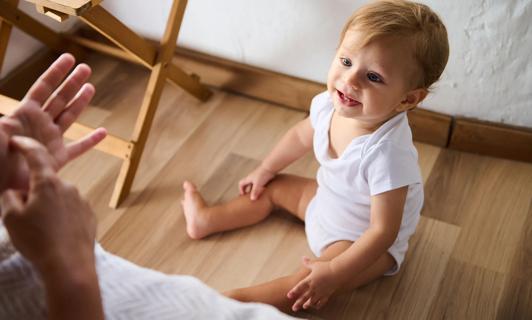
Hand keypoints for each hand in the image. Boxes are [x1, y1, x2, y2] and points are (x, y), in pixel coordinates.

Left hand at [0, 53, 105, 190]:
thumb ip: (0, 127)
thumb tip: (3, 119)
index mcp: (23, 115)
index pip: (43, 88)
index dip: (56, 73)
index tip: (68, 58)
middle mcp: (39, 125)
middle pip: (59, 98)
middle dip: (72, 82)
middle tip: (86, 68)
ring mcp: (49, 140)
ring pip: (69, 117)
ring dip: (80, 103)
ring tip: (91, 88)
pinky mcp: (56, 159)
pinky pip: (77, 148)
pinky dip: (91, 141)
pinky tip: (103, 133)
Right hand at [0, 136, 96, 273]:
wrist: (70, 265)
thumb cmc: (38, 241)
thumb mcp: (12, 218)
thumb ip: (10, 197)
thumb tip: (16, 191)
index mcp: (48, 184)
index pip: (36, 156)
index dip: (25, 146)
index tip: (18, 141)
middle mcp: (68, 187)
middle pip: (46, 182)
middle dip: (34, 192)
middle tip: (24, 214)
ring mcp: (82, 201)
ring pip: (59, 197)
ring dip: (49, 206)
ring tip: (40, 230)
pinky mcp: (90, 215)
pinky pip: (71, 210)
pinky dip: (62, 217)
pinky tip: (56, 234)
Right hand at [238, 165, 275, 199]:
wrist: (271, 167)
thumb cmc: (263, 175)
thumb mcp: (258, 184)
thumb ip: (255, 191)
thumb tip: (252, 199)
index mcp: (248, 178)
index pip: (241, 184)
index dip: (241, 190)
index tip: (244, 195)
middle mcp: (252, 177)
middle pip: (247, 184)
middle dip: (248, 190)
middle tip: (250, 197)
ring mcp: (258, 177)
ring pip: (254, 184)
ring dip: (255, 189)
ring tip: (258, 195)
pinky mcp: (264, 177)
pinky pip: (260, 183)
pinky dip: (261, 188)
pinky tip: (265, 191)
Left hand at [287, 257, 340, 311]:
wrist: (337, 271)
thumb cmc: (326, 266)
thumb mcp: (315, 264)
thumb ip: (308, 263)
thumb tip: (303, 258)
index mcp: (310, 280)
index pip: (299, 287)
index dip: (294, 291)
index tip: (288, 296)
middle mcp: (314, 287)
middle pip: (305, 296)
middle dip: (298, 302)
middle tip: (294, 308)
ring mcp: (321, 291)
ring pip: (313, 300)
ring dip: (308, 304)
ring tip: (304, 307)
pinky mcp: (327, 293)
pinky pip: (322, 301)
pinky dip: (319, 304)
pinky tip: (317, 306)